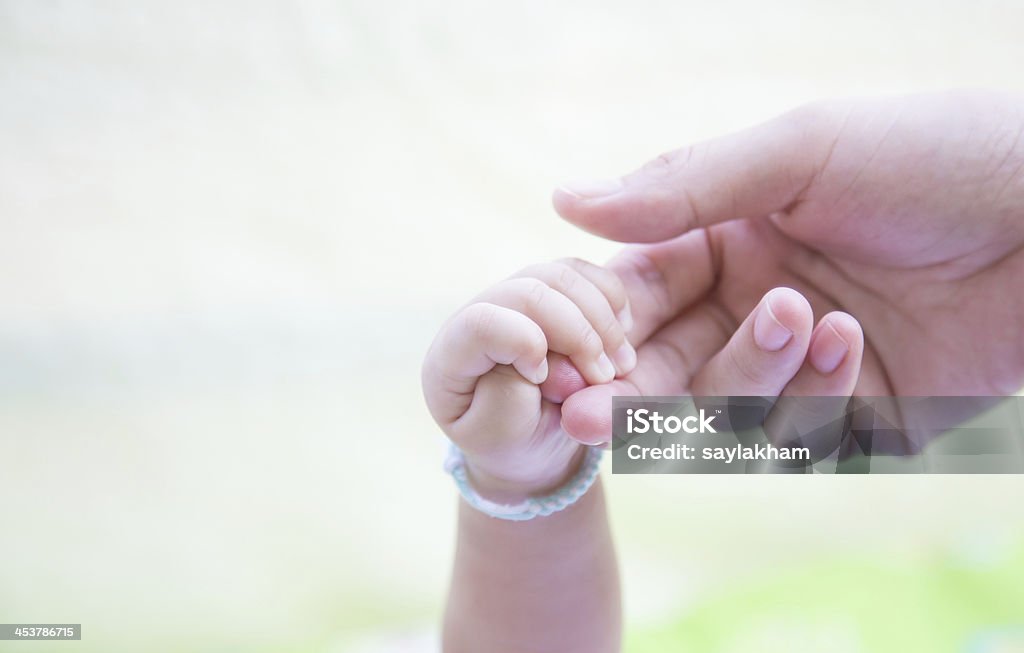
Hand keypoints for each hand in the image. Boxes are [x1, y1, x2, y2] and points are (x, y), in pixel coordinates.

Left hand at [422, 259, 635, 499]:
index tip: (545, 380)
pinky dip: (610, 298)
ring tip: (622, 365)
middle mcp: (477, 315)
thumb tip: (546, 360)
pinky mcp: (547, 289)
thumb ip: (510, 399)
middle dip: (579, 334)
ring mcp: (512, 297)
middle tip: (606, 378)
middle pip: (529, 294)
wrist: (527, 438)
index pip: (480, 324)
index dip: (523, 343)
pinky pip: (582, 272)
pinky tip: (622, 334)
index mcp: (451, 357)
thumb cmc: (510, 440)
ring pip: (560, 276)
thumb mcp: (503, 437)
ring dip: (601, 319)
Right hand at [553, 89, 1023, 443]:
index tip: (562, 362)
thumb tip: (562, 200)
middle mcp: (753, 305)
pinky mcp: (858, 416)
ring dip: (746, 378)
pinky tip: (856, 340)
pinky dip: (815, 398)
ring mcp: (803, 366)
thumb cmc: (933, 159)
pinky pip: (798, 436)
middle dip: (630, 394)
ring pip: (722, 412)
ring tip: (809, 317)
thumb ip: (680, 188)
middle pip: (661, 371)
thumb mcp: (800, 151)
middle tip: (591, 413)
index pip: (634, 296)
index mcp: (725, 239)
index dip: (596, 331)